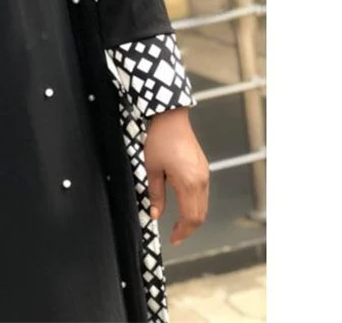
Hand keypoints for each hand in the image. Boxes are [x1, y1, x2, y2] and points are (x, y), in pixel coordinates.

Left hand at [144, 107, 209, 244]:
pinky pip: (202, 193)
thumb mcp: (151, 169)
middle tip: (175, 235)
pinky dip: (195, 204)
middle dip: (188, 228)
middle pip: (200, 214)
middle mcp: (201, 181)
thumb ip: (155, 194)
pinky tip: (182, 204)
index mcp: (189, 184)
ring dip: (192, 217)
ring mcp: (204, 173)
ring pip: (203, 205)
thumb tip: (155, 214)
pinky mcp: (203, 167)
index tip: (173, 239)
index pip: (191, 218)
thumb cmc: (158, 139)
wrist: (170, 117)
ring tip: (178, 224)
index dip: (182, 232)